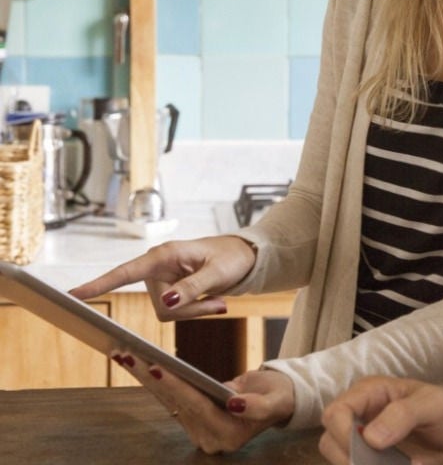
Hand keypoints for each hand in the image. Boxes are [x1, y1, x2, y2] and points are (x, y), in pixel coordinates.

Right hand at [69, 235, 255, 319]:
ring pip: (167, 314)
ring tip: (218, 298)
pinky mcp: (169, 290)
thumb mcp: (218, 273)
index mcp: (164, 255)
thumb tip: (165, 302)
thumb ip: (192, 288)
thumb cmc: (232, 257)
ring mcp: (162, 280)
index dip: (99, 284)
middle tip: (218, 301)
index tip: (73, 294)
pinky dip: (196, 311)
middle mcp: (157, 267)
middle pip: (160, 307)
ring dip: (194, 311)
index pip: (126, 272)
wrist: (244, 256)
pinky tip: (215, 301)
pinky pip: (176, 313)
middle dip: (189, 310)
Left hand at [111, 352, 295, 453]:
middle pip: (175, 403)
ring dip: (145, 377)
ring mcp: (198, 430)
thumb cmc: (278, 396)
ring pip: (167, 400)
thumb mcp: (274, 399)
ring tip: (125, 354)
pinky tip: (138, 363)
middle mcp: (208, 438)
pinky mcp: (192, 419)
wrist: (277, 400)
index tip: (157, 367)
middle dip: (151, 378)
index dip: (176, 386)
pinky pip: (170, 398)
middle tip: (128, 355)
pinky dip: (154, 379)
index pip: (196, 406)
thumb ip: (256, 407)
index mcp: (228, 434)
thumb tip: (234, 404)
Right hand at [319, 376, 442, 464]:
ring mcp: (367, 443)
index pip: (336, 412)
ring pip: (342, 462)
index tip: (359, 455)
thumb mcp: (433, 405)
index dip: (340, 434)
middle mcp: (362, 417)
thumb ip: (404, 414)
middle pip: (330, 442)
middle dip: (348, 461)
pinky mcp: (375, 464)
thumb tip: (371, 437)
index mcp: (370, 394)